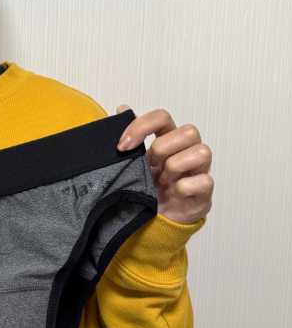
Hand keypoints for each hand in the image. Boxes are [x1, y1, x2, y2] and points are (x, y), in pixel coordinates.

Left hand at [115, 105, 213, 224]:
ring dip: (175, 167)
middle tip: (149, 166)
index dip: (142, 126)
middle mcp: (187, 150)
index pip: (162, 117)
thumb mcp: (133, 161)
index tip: (122, 146)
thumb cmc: (147, 185)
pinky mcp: (204, 192)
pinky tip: (173, 193)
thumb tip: (122, 109)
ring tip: (162, 181)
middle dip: (162, 149)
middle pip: (188, 132)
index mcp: (168, 139)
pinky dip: (184, 187)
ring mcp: (199, 170)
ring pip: (201, 152)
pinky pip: (205, 181)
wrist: (154, 219)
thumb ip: (130, 136)